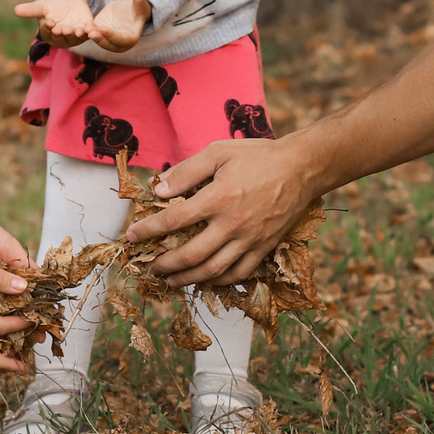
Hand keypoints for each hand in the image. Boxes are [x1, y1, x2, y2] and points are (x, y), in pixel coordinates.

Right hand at [15, 0, 96, 48]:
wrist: (69, 2)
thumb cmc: (52, 6)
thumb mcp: (42, 6)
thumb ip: (31, 10)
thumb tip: (15, 10)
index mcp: (49, 35)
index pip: (48, 32)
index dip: (49, 28)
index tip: (49, 22)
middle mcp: (62, 39)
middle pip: (62, 37)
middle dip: (63, 33)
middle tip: (62, 28)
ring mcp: (75, 37)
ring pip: (75, 37)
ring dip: (77, 35)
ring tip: (78, 30)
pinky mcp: (87, 32)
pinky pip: (89, 33)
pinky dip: (90, 31)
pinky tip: (90, 26)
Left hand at [89, 0, 150, 52]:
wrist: (127, 10)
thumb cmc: (137, 9)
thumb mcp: (139, 6)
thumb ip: (139, 2)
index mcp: (131, 39)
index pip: (121, 40)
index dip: (112, 36)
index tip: (104, 29)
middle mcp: (119, 43)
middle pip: (108, 43)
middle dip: (99, 39)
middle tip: (91, 33)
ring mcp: (108, 39)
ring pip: (99, 39)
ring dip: (92, 35)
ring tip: (86, 28)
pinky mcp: (100, 33)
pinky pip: (94, 33)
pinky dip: (89, 30)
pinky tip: (85, 24)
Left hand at [125, 136, 319, 286]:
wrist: (302, 168)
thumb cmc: (257, 156)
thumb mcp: (218, 152)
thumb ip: (186, 171)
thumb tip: (158, 189)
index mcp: (218, 198)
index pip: (174, 220)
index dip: (149, 230)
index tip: (132, 236)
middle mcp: (232, 224)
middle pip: (191, 254)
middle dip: (165, 264)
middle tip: (149, 267)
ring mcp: (250, 240)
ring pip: (213, 270)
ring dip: (187, 278)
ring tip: (170, 280)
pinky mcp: (264, 248)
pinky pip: (238, 273)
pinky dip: (218, 281)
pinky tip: (204, 279)